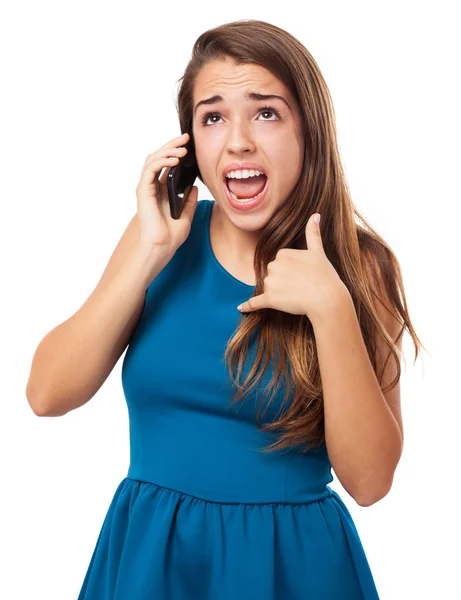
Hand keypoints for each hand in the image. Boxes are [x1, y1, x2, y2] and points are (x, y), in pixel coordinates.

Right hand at [135, 132, 197, 253]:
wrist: (161, 247)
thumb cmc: (171, 235)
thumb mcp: (186, 215)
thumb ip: (189, 201)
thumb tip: (194, 187)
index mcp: (161, 191)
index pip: (166, 165)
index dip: (176, 152)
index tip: (189, 145)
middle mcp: (152, 187)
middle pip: (159, 158)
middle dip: (172, 145)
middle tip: (186, 137)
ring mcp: (146, 187)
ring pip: (153, 159)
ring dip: (168, 150)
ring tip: (183, 147)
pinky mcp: (143, 190)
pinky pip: (151, 168)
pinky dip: (162, 161)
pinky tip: (175, 159)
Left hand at [237, 213, 349, 322]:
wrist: (327, 299)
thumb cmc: (325, 276)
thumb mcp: (319, 252)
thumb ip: (313, 233)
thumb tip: (315, 214)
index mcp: (283, 253)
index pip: (281, 261)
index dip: (292, 269)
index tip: (303, 274)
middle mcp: (273, 266)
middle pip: (273, 273)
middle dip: (283, 280)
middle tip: (302, 286)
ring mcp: (270, 283)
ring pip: (269, 287)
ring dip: (278, 292)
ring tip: (297, 295)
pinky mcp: (270, 299)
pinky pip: (255, 302)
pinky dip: (248, 306)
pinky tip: (240, 308)